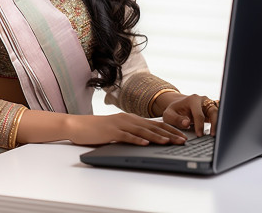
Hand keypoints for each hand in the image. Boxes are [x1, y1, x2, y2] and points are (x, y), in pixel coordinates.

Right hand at [65, 112, 186, 146]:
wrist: (78, 125)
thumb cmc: (98, 129)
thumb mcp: (118, 129)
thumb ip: (131, 132)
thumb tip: (147, 140)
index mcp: (130, 118)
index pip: (154, 123)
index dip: (169, 129)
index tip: (182, 135)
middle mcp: (127, 119)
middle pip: (152, 126)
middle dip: (169, 133)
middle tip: (183, 140)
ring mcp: (119, 124)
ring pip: (142, 131)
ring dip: (156, 137)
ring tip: (169, 142)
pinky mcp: (111, 131)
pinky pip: (126, 136)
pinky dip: (136, 139)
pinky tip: (145, 143)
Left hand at [161, 94, 218, 136]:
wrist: (178, 108)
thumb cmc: (174, 112)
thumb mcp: (169, 115)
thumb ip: (176, 119)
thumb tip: (186, 123)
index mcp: (193, 99)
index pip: (199, 114)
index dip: (199, 125)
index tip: (199, 135)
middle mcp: (203, 100)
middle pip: (213, 111)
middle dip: (214, 124)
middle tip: (213, 136)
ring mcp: (209, 104)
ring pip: (218, 113)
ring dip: (219, 124)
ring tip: (217, 136)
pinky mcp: (212, 110)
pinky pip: (219, 116)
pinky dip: (219, 123)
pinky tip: (218, 133)